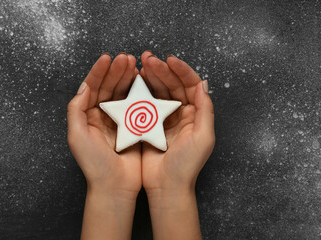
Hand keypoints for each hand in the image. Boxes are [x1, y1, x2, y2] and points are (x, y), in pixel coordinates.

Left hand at [67, 52, 140, 239]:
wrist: (114, 186)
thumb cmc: (94, 164)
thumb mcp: (77, 136)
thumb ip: (76, 110)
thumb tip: (84, 86)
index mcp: (87, 116)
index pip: (92, 88)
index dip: (98, 72)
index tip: (107, 58)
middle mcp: (102, 115)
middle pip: (109, 87)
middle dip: (116, 71)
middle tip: (126, 59)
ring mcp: (119, 120)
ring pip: (123, 93)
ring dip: (128, 78)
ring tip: (136, 65)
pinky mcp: (134, 126)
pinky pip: (136, 105)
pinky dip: (139, 93)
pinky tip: (143, 82)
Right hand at [140, 50, 214, 239]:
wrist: (166, 186)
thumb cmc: (187, 165)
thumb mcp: (203, 138)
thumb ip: (205, 110)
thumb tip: (203, 83)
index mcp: (196, 114)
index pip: (190, 85)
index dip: (181, 70)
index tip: (169, 60)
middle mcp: (181, 112)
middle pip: (172, 84)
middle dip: (161, 69)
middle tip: (147, 58)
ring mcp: (163, 117)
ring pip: (158, 90)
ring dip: (150, 76)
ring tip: (140, 65)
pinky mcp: (148, 124)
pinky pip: (145, 102)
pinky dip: (140, 91)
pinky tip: (134, 81)